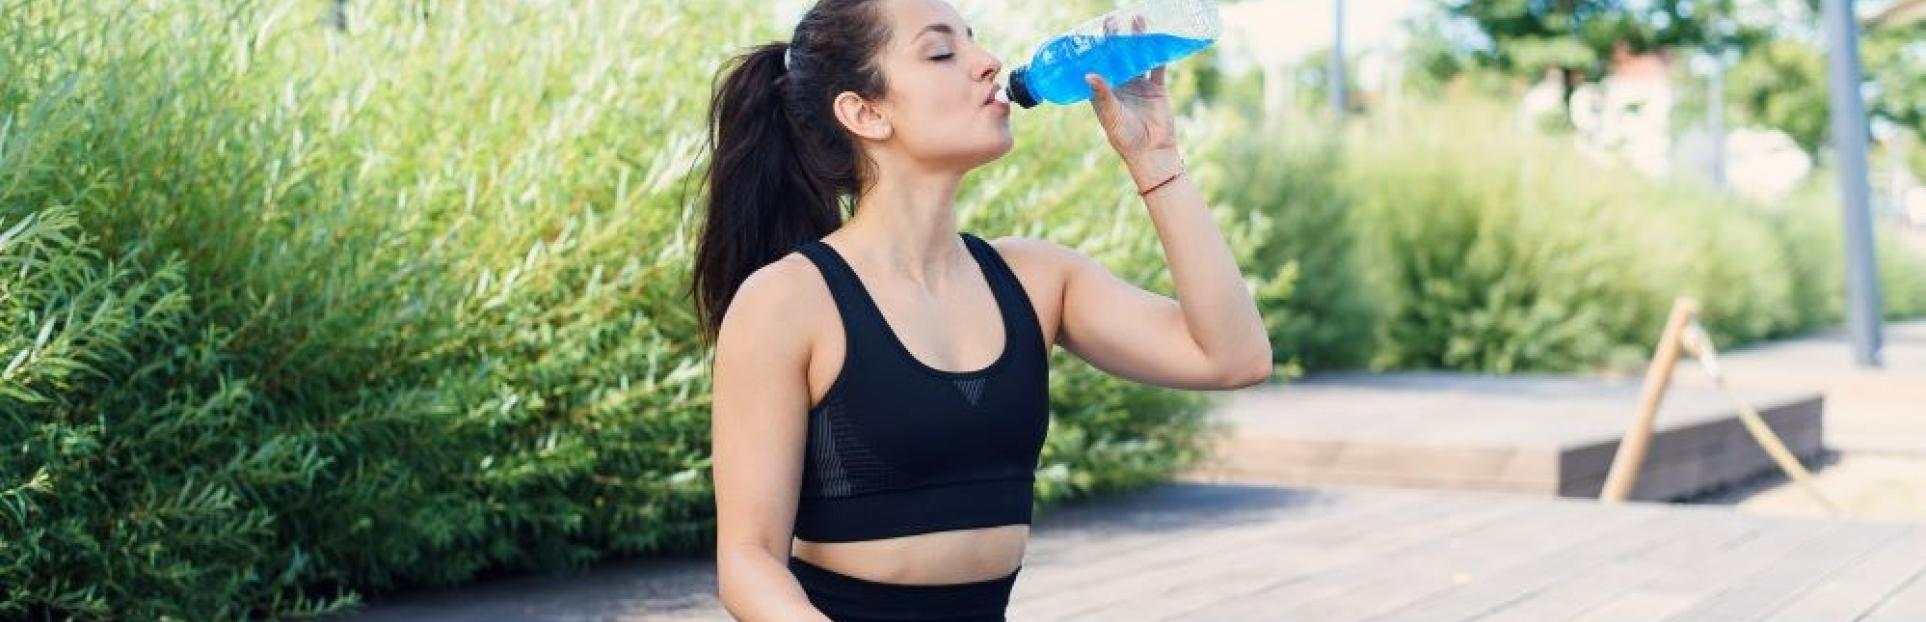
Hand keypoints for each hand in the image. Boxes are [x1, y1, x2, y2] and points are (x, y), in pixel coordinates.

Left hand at [1085, 14, 1179, 177]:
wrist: (1152, 151)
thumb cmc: (1125, 138)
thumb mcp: (1111, 115)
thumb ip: (1102, 95)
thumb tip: (1088, 74)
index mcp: (1104, 92)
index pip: (1097, 66)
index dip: (1095, 51)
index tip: (1091, 34)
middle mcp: (1121, 86)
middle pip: (1118, 57)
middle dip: (1115, 40)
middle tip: (1112, 21)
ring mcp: (1139, 86)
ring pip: (1138, 57)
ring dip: (1138, 40)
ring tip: (1137, 20)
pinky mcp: (1156, 88)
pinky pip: (1158, 67)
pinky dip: (1159, 52)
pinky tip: (1159, 36)